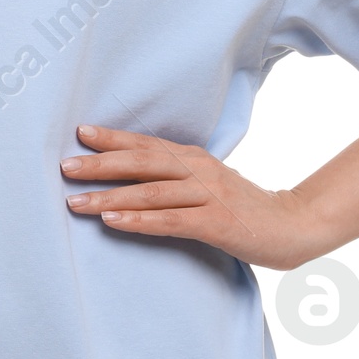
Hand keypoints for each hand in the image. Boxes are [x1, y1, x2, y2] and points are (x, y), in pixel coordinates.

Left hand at [60, 124, 320, 270]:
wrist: (294, 225)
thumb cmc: (245, 207)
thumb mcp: (210, 183)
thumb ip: (178, 178)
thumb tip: (135, 177)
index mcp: (195, 158)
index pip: (146, 145)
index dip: (113, 138)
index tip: (79, 133)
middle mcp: (199, 170)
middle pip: (142, 163)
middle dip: (101, 165)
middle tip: (65, 167)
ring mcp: (209, 196)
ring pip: (151, 192)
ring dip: (109, 196)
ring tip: (75, 202)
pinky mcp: (217, 223)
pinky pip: (170, 221)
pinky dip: (138, 220)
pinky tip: (112, 221)